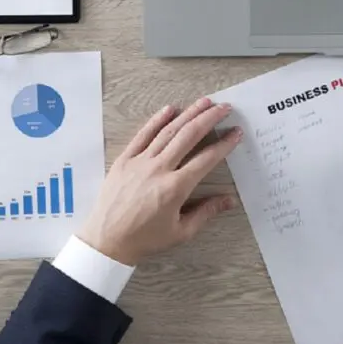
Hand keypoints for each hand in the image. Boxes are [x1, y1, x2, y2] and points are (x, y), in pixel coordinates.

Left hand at [77, 98, 242, 265]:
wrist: (107, 241)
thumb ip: (206, 213)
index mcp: (175, 188)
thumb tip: (229, 200)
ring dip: (188, 114)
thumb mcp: (181, 232)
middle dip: (209, 119)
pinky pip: (142, 135)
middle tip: (224, 108)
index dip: (224, 144)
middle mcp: (159, 169)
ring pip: (168, 131)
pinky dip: (157, 120)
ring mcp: (140, 162)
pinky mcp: (125, 160)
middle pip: (189, 136)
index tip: (236, 133)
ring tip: (204, 102)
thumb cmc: (144, 239)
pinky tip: (170, 109)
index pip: (206, 159)